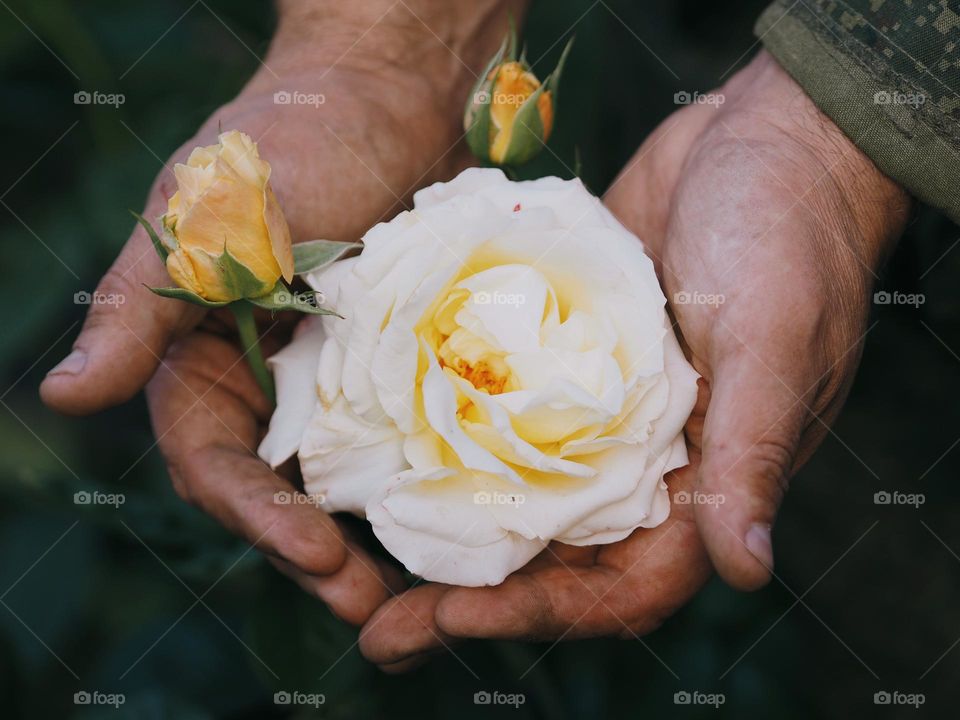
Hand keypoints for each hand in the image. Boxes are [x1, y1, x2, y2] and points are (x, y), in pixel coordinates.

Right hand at [41, 0, 520, 624]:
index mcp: (196, 358)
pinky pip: (399, 437)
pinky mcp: (393, 365)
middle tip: (377, 608)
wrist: (390, 96)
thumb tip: (65, 395)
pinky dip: (416, 482)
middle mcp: (262, 379)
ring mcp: (332, 376)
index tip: (314, 553)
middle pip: (279, 490)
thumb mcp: (209, 219)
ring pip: (340, 478)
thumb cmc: (292, 141)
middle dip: (316, 553)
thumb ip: (141, 308)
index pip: (212, 463)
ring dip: (371, 538)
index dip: (255, 515)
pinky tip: (457, 520)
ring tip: (421, 593)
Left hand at [358, 50, 909, 666]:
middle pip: (552, 554)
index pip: (622, 584)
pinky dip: (449, 433)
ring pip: (515, 489)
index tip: (448, 619)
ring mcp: (594, 408)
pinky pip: (499, 409)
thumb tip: (745, 572)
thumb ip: (751, 452)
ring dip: (446, 524)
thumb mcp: (773, 340)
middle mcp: (644, 459)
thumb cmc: (790, 234)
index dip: (541, 613)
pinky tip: (383, 441)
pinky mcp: (561, 352)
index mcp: (705, 479)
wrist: (768, 137)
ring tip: (360, 551)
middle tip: (377, 624)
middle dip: (470, 591)